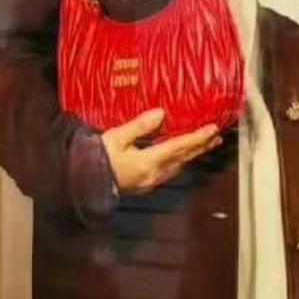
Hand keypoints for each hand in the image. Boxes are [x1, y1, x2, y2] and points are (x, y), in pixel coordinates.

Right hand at [101, 109, 221, 194]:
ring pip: (178, 166)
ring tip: (204, 144)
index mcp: (148, 162)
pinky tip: (180, 156)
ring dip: (192, 155)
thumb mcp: (116, 137)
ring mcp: (149, 182)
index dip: (197, 138)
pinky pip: (169, 171)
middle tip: (216, 137)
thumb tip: (162, 114)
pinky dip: (180, 160)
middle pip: (183, 159)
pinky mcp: (144, 184)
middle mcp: (153, 175)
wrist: (81, 184)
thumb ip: (140, 126)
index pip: (179, 148)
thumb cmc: (95, 159)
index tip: (213, 129)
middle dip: (201, 147)